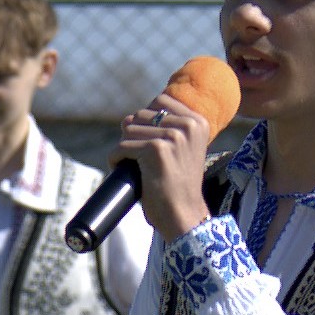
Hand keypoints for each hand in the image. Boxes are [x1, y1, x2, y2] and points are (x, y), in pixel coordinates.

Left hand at [116, 92, 217, 242]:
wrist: (183, 215)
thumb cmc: (177, 185)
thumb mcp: (183, 149)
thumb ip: (169, 128)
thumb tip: (132, 116)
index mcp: (198, 122)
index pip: (160, 99)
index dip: (145, 119)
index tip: (147, 142)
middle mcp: (188, 125)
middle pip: (140, 114)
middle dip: (133, 135)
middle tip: (138, 157)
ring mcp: (173, 136)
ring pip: (128, 129)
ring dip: (124, 148)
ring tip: (134, 165)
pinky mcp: (156, 149)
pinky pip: (121, 146)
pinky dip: (116, 159)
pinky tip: (125, 170)